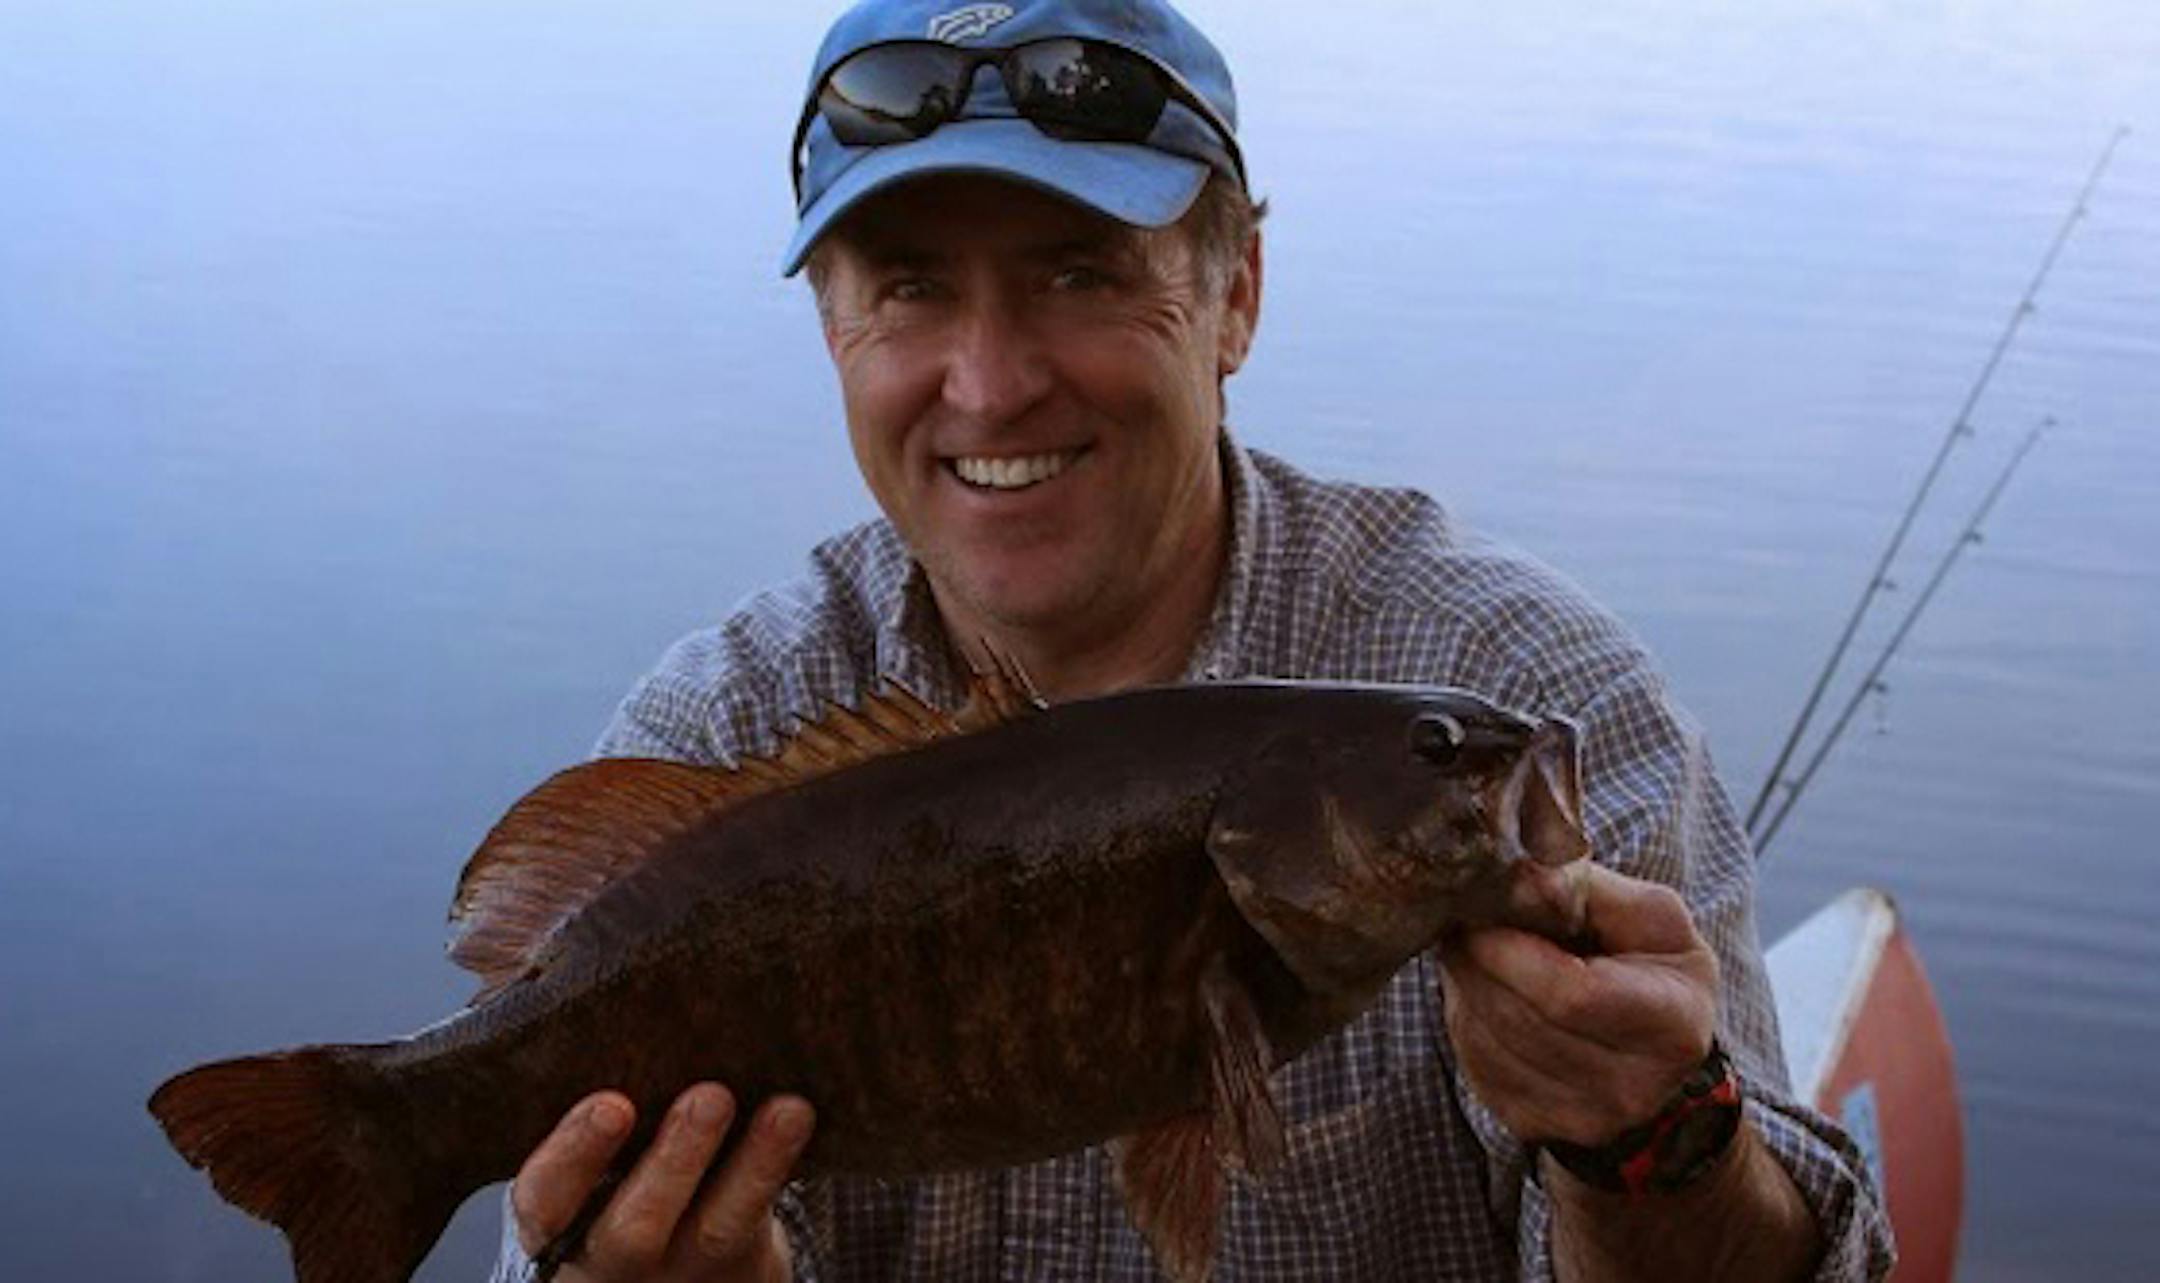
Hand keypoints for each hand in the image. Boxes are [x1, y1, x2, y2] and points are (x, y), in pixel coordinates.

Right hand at [512, 1083, 814, 1282]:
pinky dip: (785, 1168)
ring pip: (713, 1226)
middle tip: (708, 1095)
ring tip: (786, 1108)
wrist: (665, 1250)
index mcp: (554, 1211)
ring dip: (752, 1165)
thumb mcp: (572, 1134)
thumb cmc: (601, 1158)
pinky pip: (764, 1218)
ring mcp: (680, 1258)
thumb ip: (569, 1068)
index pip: (545, 1196)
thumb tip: (563, 943)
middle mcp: (610, 1245)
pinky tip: (804, 1114)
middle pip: (633, 1224)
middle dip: (671, 1162)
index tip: (611, 1103)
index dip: (572, 1155)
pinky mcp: (741, 1254)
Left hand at [1439, 862, 1717, 1146]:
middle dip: (1477, 958)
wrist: (1651, 1057)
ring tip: (1478, 949)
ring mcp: (1579, 1117)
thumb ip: (1586, 889)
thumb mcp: (1650, 918)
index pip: (1570, 993)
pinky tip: (1487, 991)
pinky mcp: (1531, 1125)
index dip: (1510, 949)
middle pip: (1516, 1014)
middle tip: (1468, 919)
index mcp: (1673, 1025)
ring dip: (1466, 984)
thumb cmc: (1651, 969)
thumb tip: (1517, 875)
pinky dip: (1467, 1017)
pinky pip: (1472, 1060)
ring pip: (1483, 1037)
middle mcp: (1630, 1087)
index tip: (1482, 910)